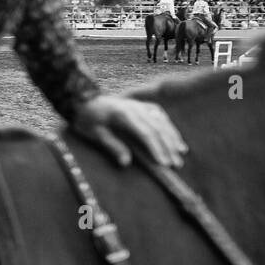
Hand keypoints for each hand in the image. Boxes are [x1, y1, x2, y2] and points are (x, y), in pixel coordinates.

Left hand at [72, 94, 186, 167]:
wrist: (83, 101)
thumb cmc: (87, 119)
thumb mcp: (95, 134)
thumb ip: (112, 146)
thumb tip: (126, 163)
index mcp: (123, 114)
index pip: (145, 133)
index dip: (156, 148)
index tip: (163, 163)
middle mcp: (135, 108)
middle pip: (157, 128)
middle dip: (168, 147)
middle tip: (176, 164)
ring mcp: (140, 105)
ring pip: (162, 122)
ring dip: (173, 138)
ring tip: (181, 154)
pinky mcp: (142, 106)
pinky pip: (160, 116)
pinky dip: (170, 128)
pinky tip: (177, 139)